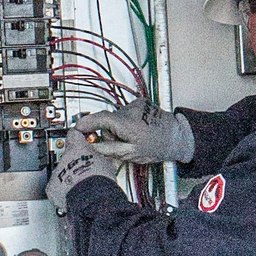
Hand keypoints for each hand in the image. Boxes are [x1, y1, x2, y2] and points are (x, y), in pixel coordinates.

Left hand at [46, 131, 117, 214]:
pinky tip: (73, 193)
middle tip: (85, 171)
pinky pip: (55, 187)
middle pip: (67, 156)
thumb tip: (102, 159)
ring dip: (70, 177)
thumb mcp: (107, 162)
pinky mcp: (51, 188)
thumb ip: (99, 157)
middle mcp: (64, 158)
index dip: (78, 137)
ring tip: (81, 186)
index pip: (74, 134)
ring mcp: (56, 172)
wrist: (92, 198)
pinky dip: (62, 190)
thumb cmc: (100, 181)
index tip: (79, 139)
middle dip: (75, 163)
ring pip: (61, 172)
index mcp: (78, 148)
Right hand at [73, 101, 195, 164]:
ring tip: (132, 137)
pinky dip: (126, 121)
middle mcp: (130, 110)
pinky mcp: (141, 102)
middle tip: (119, 144)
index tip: (78, 128)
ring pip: (116, 116)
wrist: (177, 136)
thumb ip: (108, 149)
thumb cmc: (158, 146)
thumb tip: (92, 146)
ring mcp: (136, 104)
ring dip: (119, 127)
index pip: (100, 119)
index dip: (86, 123)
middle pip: (107, 119)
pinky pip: (125, 112)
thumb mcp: (131, 153)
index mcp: (127, 124)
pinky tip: (137, 129)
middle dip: (108, 132)